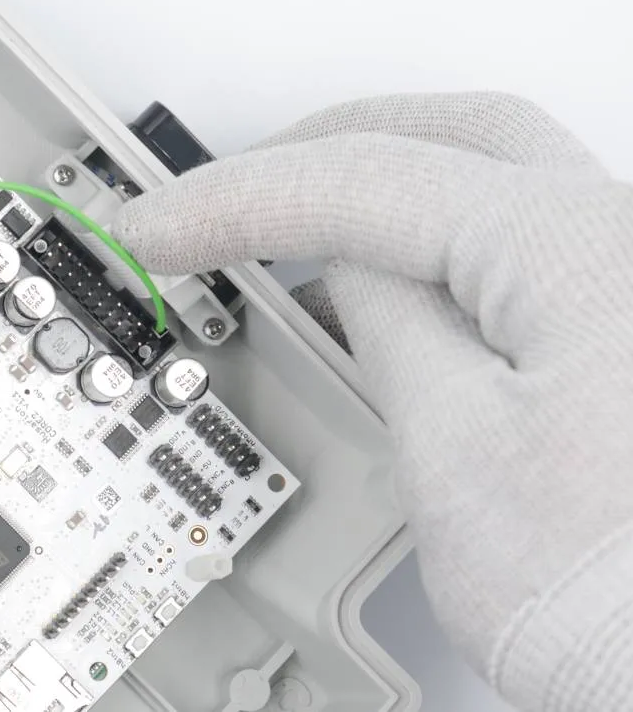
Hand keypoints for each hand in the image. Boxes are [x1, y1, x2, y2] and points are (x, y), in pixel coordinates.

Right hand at [114, 93, 632, 710]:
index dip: (239, 200)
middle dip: (321, 154)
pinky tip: (381, 304)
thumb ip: (386, 322)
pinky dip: (432, 260)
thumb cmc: (614, 604)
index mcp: (578, 250)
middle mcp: (625, 245)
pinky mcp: (623, 338)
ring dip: (380, 202)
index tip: (161, 228)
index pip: (367, 182)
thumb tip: (342, 267)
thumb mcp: (451, 447)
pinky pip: (515, 258)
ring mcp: (631, 289)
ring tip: (291, 242)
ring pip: (488, 189)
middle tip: (233, 187)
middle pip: (446, 141)